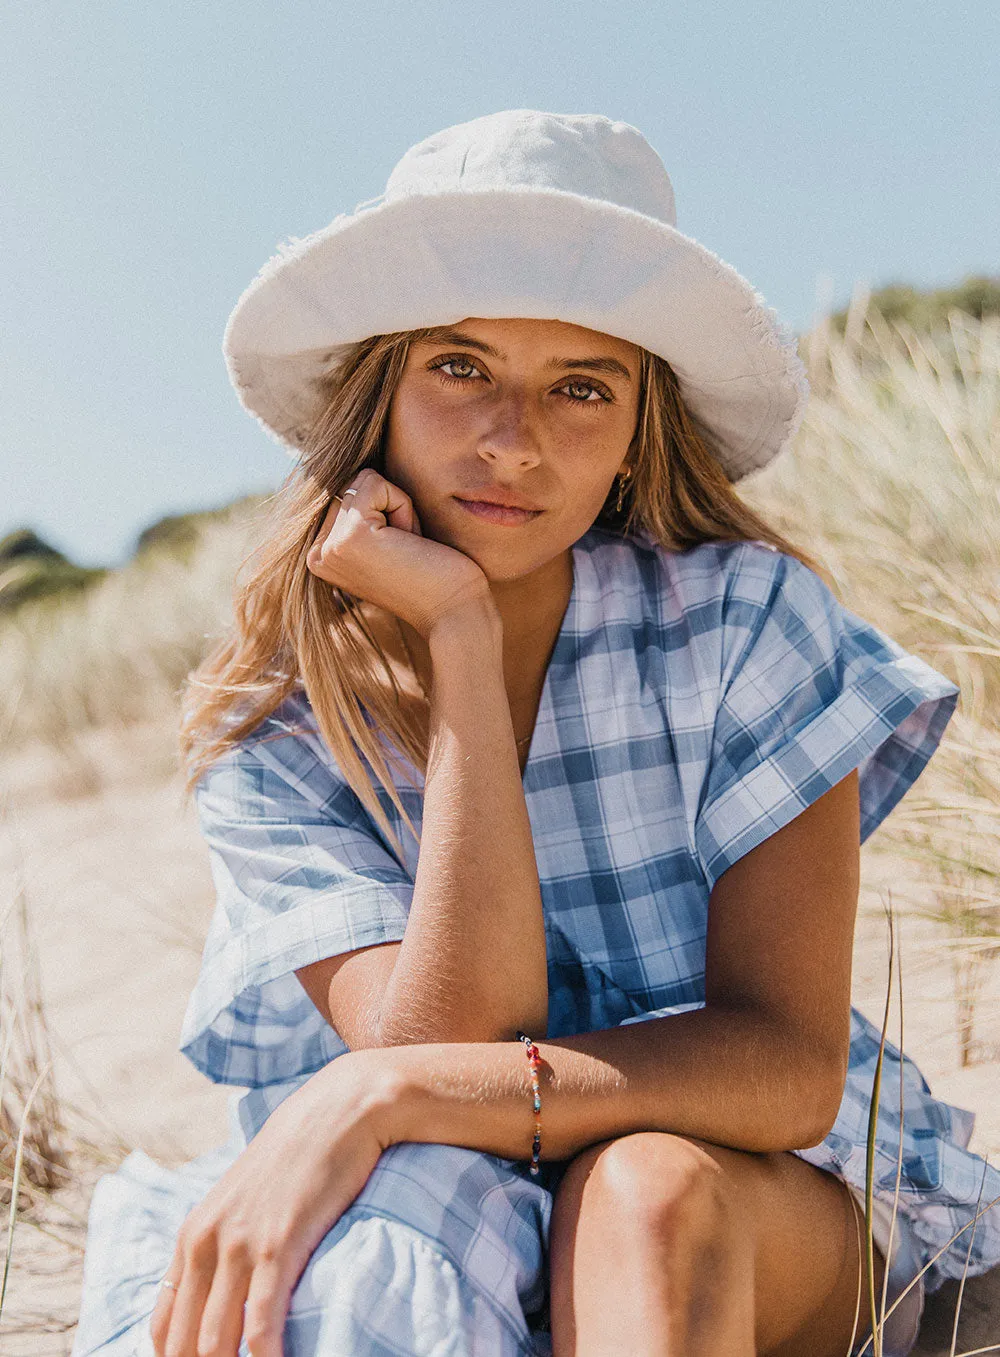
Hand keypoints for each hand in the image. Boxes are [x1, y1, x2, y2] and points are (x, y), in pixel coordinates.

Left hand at [149, 1053, 398, 1356]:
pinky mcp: (278, 1246)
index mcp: (192, 1236)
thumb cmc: (296, 1159)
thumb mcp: (243, 1200)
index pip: (163, 1327)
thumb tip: (219, 1296)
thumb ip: (223, 1244)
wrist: (336, 1113)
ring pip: (216, 1343)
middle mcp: (206, 1242)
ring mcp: (240, 1245)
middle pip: (184, 1343)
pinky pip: (262, 1325)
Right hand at [306, 468, 494, 639]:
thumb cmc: (433, 574)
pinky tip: (410, 543)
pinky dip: (403, 507)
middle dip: (389, 508)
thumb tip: (356, 467)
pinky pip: (376, 483)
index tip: (398, 553)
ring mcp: (329, 547)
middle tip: (405, 552)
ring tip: (407, 549)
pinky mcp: (351, 536)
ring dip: (398, 509)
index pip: (345, 493)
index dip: (383, 512)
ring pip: (363, 481)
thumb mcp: (385, 538)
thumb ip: (361, 511)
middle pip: (352, 483)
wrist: (455, 613)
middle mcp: (316, 554)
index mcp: (320, 555)